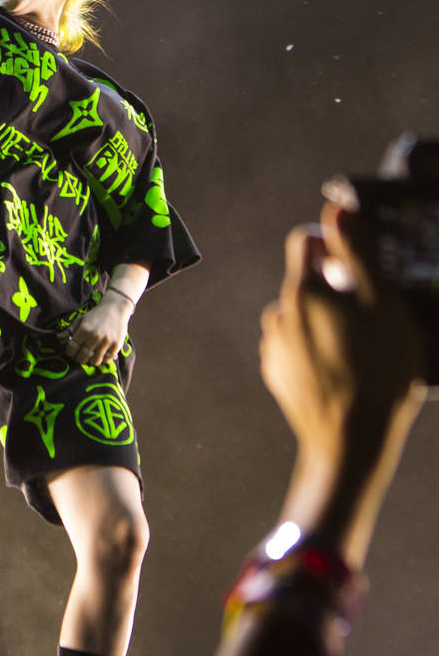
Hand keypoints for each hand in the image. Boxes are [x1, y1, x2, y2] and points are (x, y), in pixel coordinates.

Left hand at [65, 290, 132, 365]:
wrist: (115, 307)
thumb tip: (59, 339)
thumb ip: (71, 330)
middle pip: (82, 357)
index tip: (72, 353)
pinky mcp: (116, 344)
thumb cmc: (96, 314)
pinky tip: (102, 355)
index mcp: (83, 330)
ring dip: (92, 361)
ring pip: (95, 361)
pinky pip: (107, 359)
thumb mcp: (82, 319)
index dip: (70, 353)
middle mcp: (94, 336)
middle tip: (81, 357)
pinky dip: (103, 359)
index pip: (71, 349)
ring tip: (91, 357)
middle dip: (79, 358)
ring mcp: (106, 341)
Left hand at [260, 202, 424, 566]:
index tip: (361, 264)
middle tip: (374, 315)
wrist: (349, 444)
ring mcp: (274, 348)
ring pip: (304, 316)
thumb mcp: (382, 304)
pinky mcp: (278, 376)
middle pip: (308, 281)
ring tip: (363, 349)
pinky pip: (299, 347)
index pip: (306, 241)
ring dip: (329, 321)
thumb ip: (358, 253)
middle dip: (339, 288)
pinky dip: (320, 349)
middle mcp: (278, 315)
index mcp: (301, 291)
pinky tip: (346, 371)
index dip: (335, 243)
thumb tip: (337, 211)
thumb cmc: (376, 372)